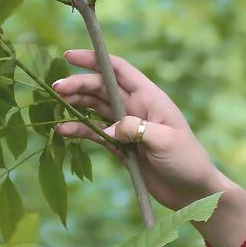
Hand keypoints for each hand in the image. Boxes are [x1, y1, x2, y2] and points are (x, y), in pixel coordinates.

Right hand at [51, 49, 232, 211]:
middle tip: (55, 88)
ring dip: (74, 105)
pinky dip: (78, 129)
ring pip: (94, 108)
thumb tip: (108, 128)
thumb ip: (137, 129)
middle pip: (101, 88)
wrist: (192, 191)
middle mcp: (135, 108)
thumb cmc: (187, 160)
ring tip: (54, 107)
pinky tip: (62, 130)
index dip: (95, 60)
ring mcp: (126, 127)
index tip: (69, 55)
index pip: (119, 70)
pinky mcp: (119, 145)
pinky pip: (94, 132)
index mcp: (149, 98)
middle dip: (78, 84)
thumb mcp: (166, 141)